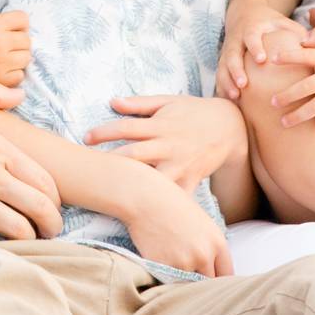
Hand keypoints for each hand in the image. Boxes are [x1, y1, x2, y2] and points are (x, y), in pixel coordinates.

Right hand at [0, 9, 31, 88]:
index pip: (23, 19)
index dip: (18, 22)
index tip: (10, 27)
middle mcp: (0, 44)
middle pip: (27, 40)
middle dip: (18, 40)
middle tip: (5, 44)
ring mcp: (0, 65)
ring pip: (26, 59)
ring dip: (17, 57)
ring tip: (2, 58)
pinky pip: (19, 77)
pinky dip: (12, 74)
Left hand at [84, 95, 244, 192]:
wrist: (229, 128)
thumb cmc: (193, 112)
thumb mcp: (168, 102)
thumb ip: (140, 104)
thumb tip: (112, 102)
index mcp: (161, 125)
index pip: (127, 127)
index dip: (105, 132)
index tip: (86, 138)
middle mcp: (169, 145)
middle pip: (136, 155)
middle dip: (111, 161)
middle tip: (89, 169)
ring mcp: (180, 165)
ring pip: (153, 179)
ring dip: (132, 185)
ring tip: (109, 192)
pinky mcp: (190, 181)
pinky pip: (174, 197)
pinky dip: (159, 205)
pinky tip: (140, 212)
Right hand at [123, 173, 233, 277]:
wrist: (145, 198)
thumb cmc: (172, 203)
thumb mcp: (201, 222)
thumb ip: (209, 246)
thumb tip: (210, 269)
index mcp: (217, 242)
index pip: (226, 274)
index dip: (218, 278)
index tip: (211, 280)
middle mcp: (204, 255)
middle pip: (208, 282)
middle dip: (199, 280)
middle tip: (189, 272)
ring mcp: (184, 263)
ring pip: (186, 283)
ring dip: (180, 277)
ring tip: (169, 256)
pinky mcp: (164, 267)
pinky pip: (167, 280)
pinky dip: (163, 273)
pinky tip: (158, 253)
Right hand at [217, 3, 306, 97]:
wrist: (244, 13)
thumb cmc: (270, 21)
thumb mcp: (283, 22)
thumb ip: (298, 33)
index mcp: (252, 28)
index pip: (251, 37)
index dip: (255, 48)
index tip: (261, 60)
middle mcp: (236, 39)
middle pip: (232, 54)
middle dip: (236, 69)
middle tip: (243, 84)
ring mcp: (227, 50)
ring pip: (223, 66)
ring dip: (226, 81)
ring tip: (234, 97)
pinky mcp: (223, 60)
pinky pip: (220, 75)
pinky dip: (221, 88)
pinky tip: (229, 103)